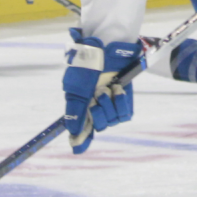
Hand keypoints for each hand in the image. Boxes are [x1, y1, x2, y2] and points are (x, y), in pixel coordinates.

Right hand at [62, 29, 140, 151]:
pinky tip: (118, 89)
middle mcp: (95, 107)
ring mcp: (111, 105)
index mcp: (80, 105)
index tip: (77, 149)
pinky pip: (124, 113)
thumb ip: (74, 111)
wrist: (107, 47)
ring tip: (107, 88)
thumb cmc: (88, 64)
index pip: (81, 130)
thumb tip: (72, 134)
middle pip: (98, 126)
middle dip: (98, 113)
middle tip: (97, 95)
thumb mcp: (76, 88)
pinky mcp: (125, 100)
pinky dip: (121, 102)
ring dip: (110, 105)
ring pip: (112, 121)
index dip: (81, 141)